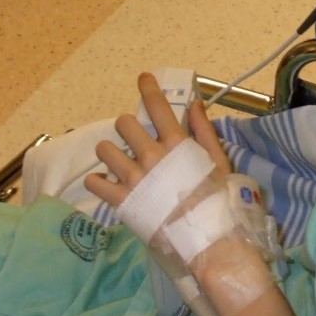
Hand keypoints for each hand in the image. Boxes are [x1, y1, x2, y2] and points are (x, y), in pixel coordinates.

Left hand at [85, 72, 230, 206]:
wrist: (206, 237)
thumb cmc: (216, 199)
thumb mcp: (219, 161)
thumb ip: (204, 131)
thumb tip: (194, 104)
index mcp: (176, 143)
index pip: (158, 106)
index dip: (149, 88)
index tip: (143, 78)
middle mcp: (151, 155)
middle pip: (124, 124)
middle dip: (128, 129)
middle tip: (135, 141)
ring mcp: (134, 177)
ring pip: (105, 149)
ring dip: (111, 153)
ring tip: (120, 163)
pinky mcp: (122, 199)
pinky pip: (95, 182)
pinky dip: (100, 181)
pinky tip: (109, 184)